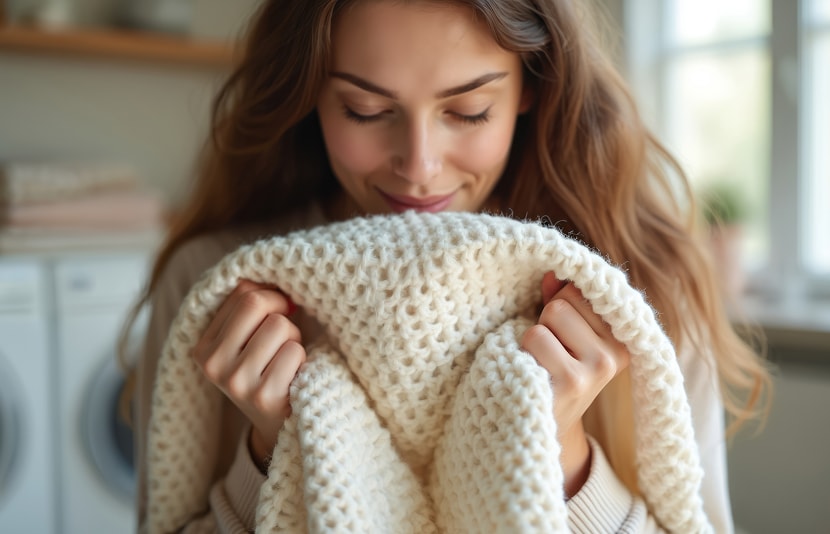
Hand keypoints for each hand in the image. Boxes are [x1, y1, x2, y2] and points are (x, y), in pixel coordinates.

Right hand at [192, 279, 305, 470]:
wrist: (282, 426)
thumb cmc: (273, 369)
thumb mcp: (251, 338)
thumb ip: (253, 304)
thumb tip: (274, 275)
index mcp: (204, 346)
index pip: (242, 292)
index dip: (272, 296)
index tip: (281, 312)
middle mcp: (214, 364)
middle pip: (257, 303)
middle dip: (282, 314)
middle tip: (285, 338)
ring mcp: (236, 383)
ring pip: (280, 326)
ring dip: (294, 340)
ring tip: (288, 361)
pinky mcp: (263, 398)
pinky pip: (294, 351)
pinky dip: (303, 360)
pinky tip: (294, 377)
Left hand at [520, 272, 630, 496]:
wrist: (538, 431)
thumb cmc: (548, 375)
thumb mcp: (561, 337)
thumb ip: (559, 301)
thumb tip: (551, 272)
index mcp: (620, 339)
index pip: (580, 290)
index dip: (557, 306)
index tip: (560, 335)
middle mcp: (615, 354)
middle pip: (564, 301)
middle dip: (545, 321)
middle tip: (547, 355)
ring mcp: (597, 368)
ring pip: (550, 315)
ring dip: (532, 338)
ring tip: (539, 365)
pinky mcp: (572, 381)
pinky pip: (536, 337)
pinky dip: (523, 352)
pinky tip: (531, 375)